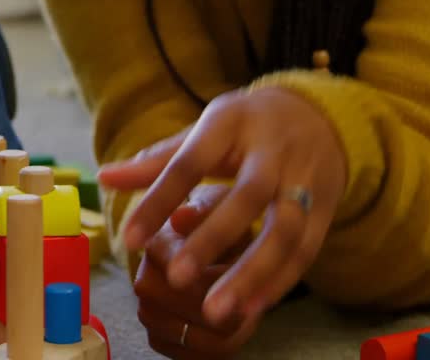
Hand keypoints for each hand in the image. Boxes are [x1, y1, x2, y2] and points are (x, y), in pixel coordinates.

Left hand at [99, 87, 346, 326]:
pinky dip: (280, 281)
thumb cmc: (243, 128)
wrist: (319, 117)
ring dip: (252, 273)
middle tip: (176, 279)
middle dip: (212, 240)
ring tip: (217, 312)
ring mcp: (305, 180)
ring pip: (285, 231)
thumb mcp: (201, 131)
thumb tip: (104, 177)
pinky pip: (306, 249)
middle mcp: (273, 152)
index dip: (159, 200)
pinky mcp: (325, 209)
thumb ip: (156, 161)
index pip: (190, 162)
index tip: (130, 240)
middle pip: (247, 197)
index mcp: (231, 124)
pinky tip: (252, 308)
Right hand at [135, 184, 257, 357]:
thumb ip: (208, 212)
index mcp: (156, 246)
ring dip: (228, 334)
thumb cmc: (225, 224)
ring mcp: (148, 310)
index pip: (181, 273)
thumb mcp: (224, 207)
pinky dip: (215, 352)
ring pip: (191, 338)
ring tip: (247, 317)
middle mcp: (144, 279)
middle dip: (227, 309)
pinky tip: (232, 334)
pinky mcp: (156, 335)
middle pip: (188, 310)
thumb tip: (182, 216)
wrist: (218, 246)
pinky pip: (187, 357)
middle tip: (253, 303)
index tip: (244, 284)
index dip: (216, 283)